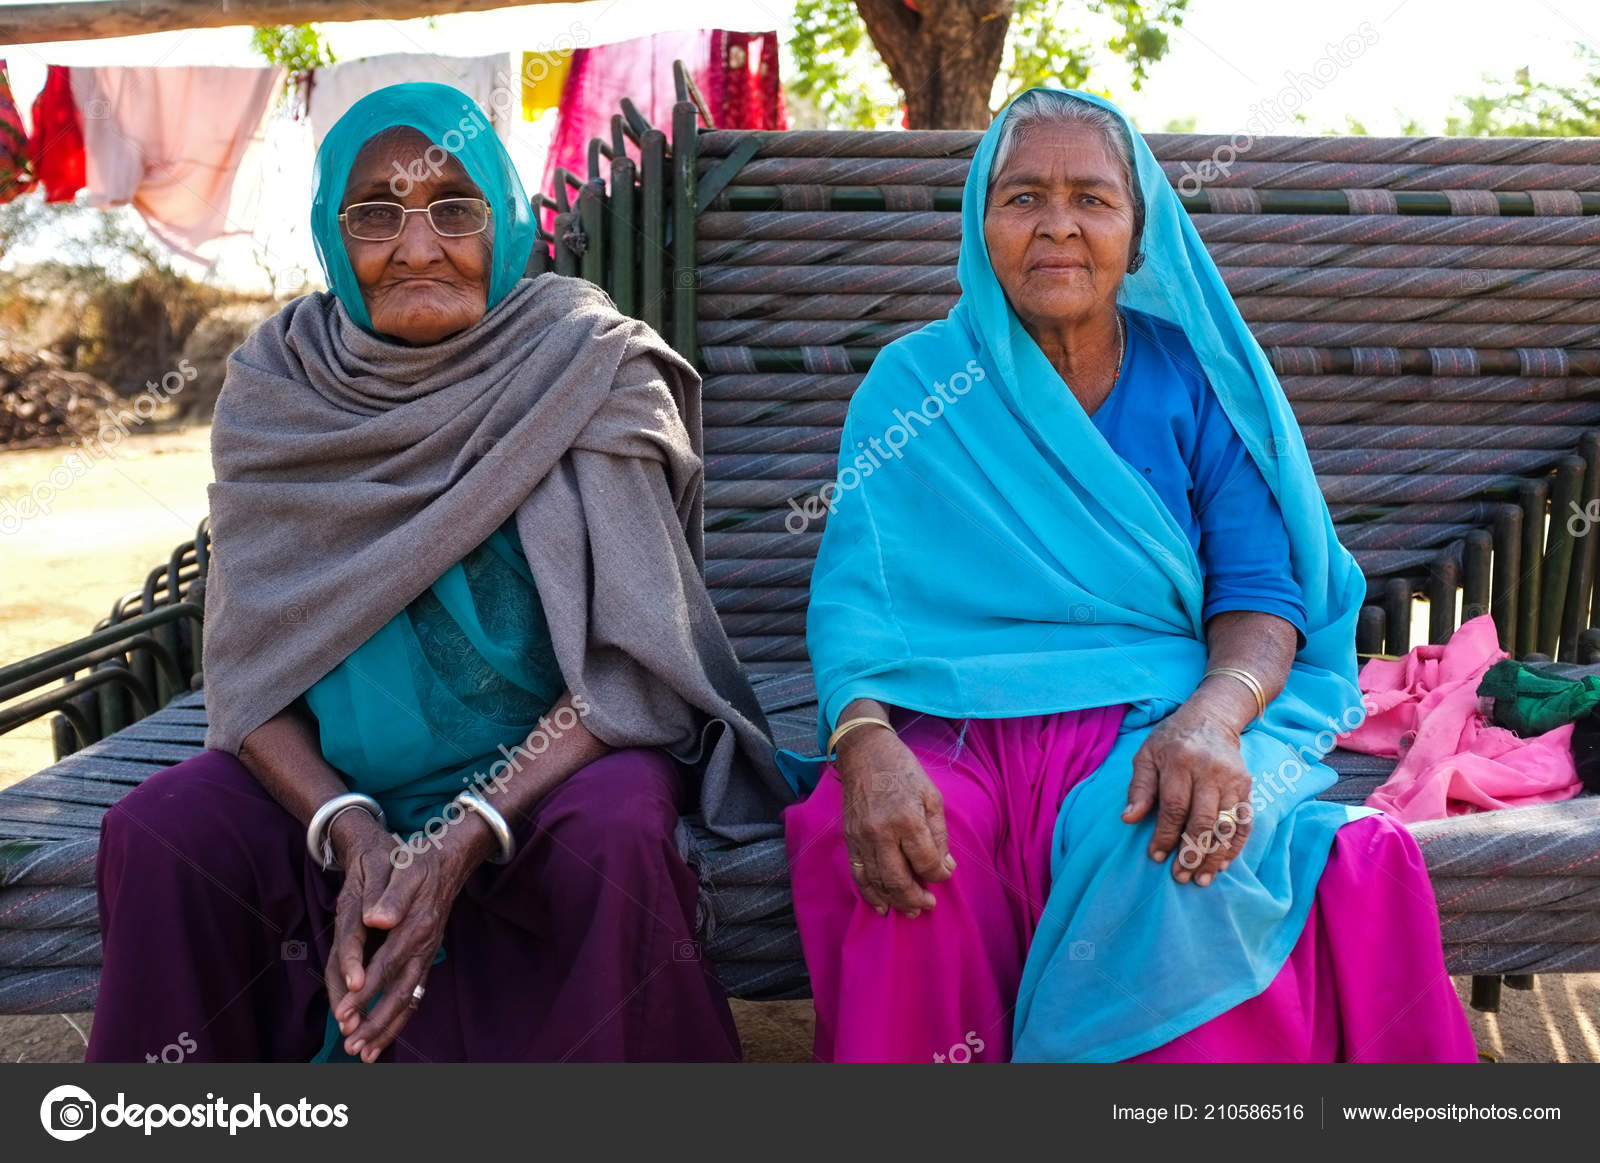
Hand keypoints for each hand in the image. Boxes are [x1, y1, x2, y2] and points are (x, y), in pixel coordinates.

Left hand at [325, 808, 492, 1061]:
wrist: (449, 862)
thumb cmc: (420, 864)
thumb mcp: (406, 869)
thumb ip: (392, 896)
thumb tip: (376, 919)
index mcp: (416, 927)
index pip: (387, 964)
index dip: (365, 990)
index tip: (344, 1012)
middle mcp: (424, 947)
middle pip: (400, 992)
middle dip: (375, 1022)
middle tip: (352, 1045)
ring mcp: (427, 955)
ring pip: (409, 999)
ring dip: (387, 1028)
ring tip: (365, 1053)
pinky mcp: (425, 959)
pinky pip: (414, 995)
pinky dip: (399, 1018)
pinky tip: (384, 1036)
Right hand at [835, 723, 953, 916]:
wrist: (864, 753)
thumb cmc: (903, 771)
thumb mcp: (931, 795)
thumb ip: (939, 834)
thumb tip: (946, 867)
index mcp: (908, 819)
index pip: (925, 861)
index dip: (937, 874)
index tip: (943, 875)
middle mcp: (882, 832)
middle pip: (898, 879)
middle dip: (915, 898)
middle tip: (927, 906)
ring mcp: (862, 837)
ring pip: (877, 881)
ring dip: (894, 901)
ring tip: (909, 911)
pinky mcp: (849, 839)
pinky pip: (858, 874)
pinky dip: (869, 893)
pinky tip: (881, 906)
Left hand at [1122, 706, 1252, 886]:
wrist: (1210, 718)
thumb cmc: (1170, 741)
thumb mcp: (1146, 756)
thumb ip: (1139, 788)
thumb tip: (1128, 819)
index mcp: (1180, 762)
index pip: (1174, 807)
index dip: (1165, 835)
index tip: (1156, 857)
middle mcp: (1209, 771)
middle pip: (1202, 820)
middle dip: (1191, 853)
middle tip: (1181, 876)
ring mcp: (1232, 779)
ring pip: (1225, 825)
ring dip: (1214, 856)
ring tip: (1201, 878)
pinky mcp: (1246, 786)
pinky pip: (1243, 822)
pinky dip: (1234, 846)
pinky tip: (1222, 864)